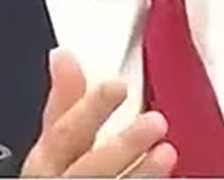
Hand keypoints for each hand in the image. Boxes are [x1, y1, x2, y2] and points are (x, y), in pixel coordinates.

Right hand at [21, 48, 176, 176]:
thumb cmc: (59, 175)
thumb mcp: (55, 143)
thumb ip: (64, 103)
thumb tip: (63, 55)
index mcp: (47, 164)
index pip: (62, 135)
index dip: (89, 109)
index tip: (118, 86)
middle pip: (88, 169)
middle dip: (121, 146)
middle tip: (156, 121)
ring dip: (141, 174)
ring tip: (169, 152)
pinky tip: (176, 175)